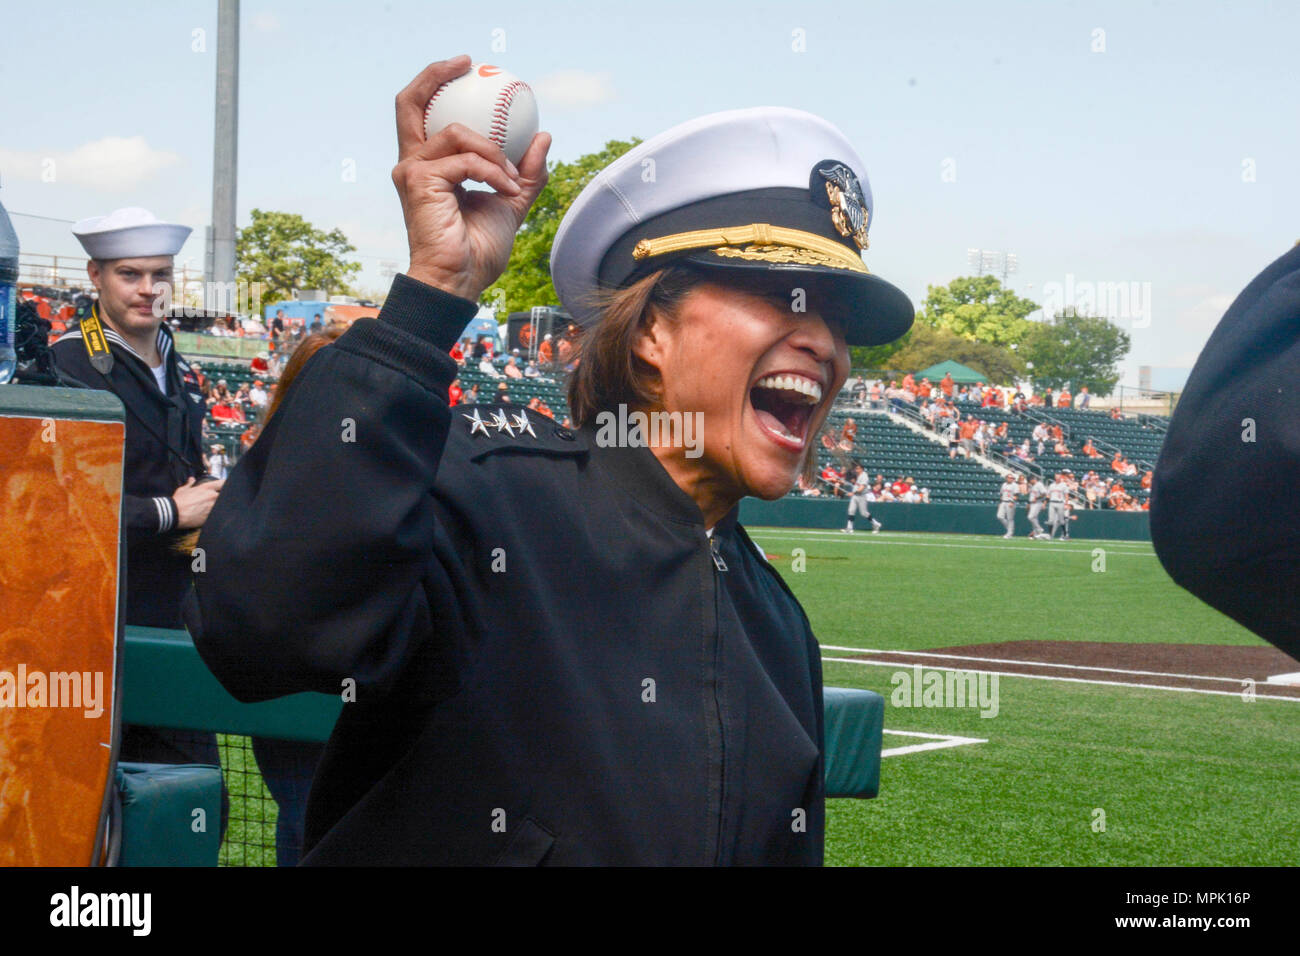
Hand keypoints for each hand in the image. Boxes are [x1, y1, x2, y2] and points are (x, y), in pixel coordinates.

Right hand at [173, 477, 224, 529]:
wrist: (174, 514)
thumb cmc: (178, 501)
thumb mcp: (183, 490)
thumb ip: (190, 484)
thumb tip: (191, 479)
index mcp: (206, 488)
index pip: (223, 483)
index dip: (225, 485)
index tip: (224, 487)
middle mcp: (212, 496)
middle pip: (225, 495)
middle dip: (222, 497)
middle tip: (216, 500)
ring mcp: (213, 507)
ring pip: (222, 506)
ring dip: (219, 506)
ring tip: (210, 508)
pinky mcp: (211, 517)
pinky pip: (217, 515)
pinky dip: (215, 515)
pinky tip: (208, 515)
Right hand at [391, 55, 551, 301]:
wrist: (461, 281)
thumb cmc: (478, 250)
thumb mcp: (510, 203)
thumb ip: (524, 172)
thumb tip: (543, 137)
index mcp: (428, 166)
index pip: (422, 114)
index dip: (437, 83)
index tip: (466, 68)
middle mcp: (412, 163)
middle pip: (410, 103)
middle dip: (435, 75)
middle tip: (468, 64)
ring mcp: (411, 171)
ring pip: (458, 134)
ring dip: (495, 154)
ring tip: (513, 181)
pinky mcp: (420, 181)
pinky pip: (467, 161)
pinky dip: (494, 173)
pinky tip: (507, 190)